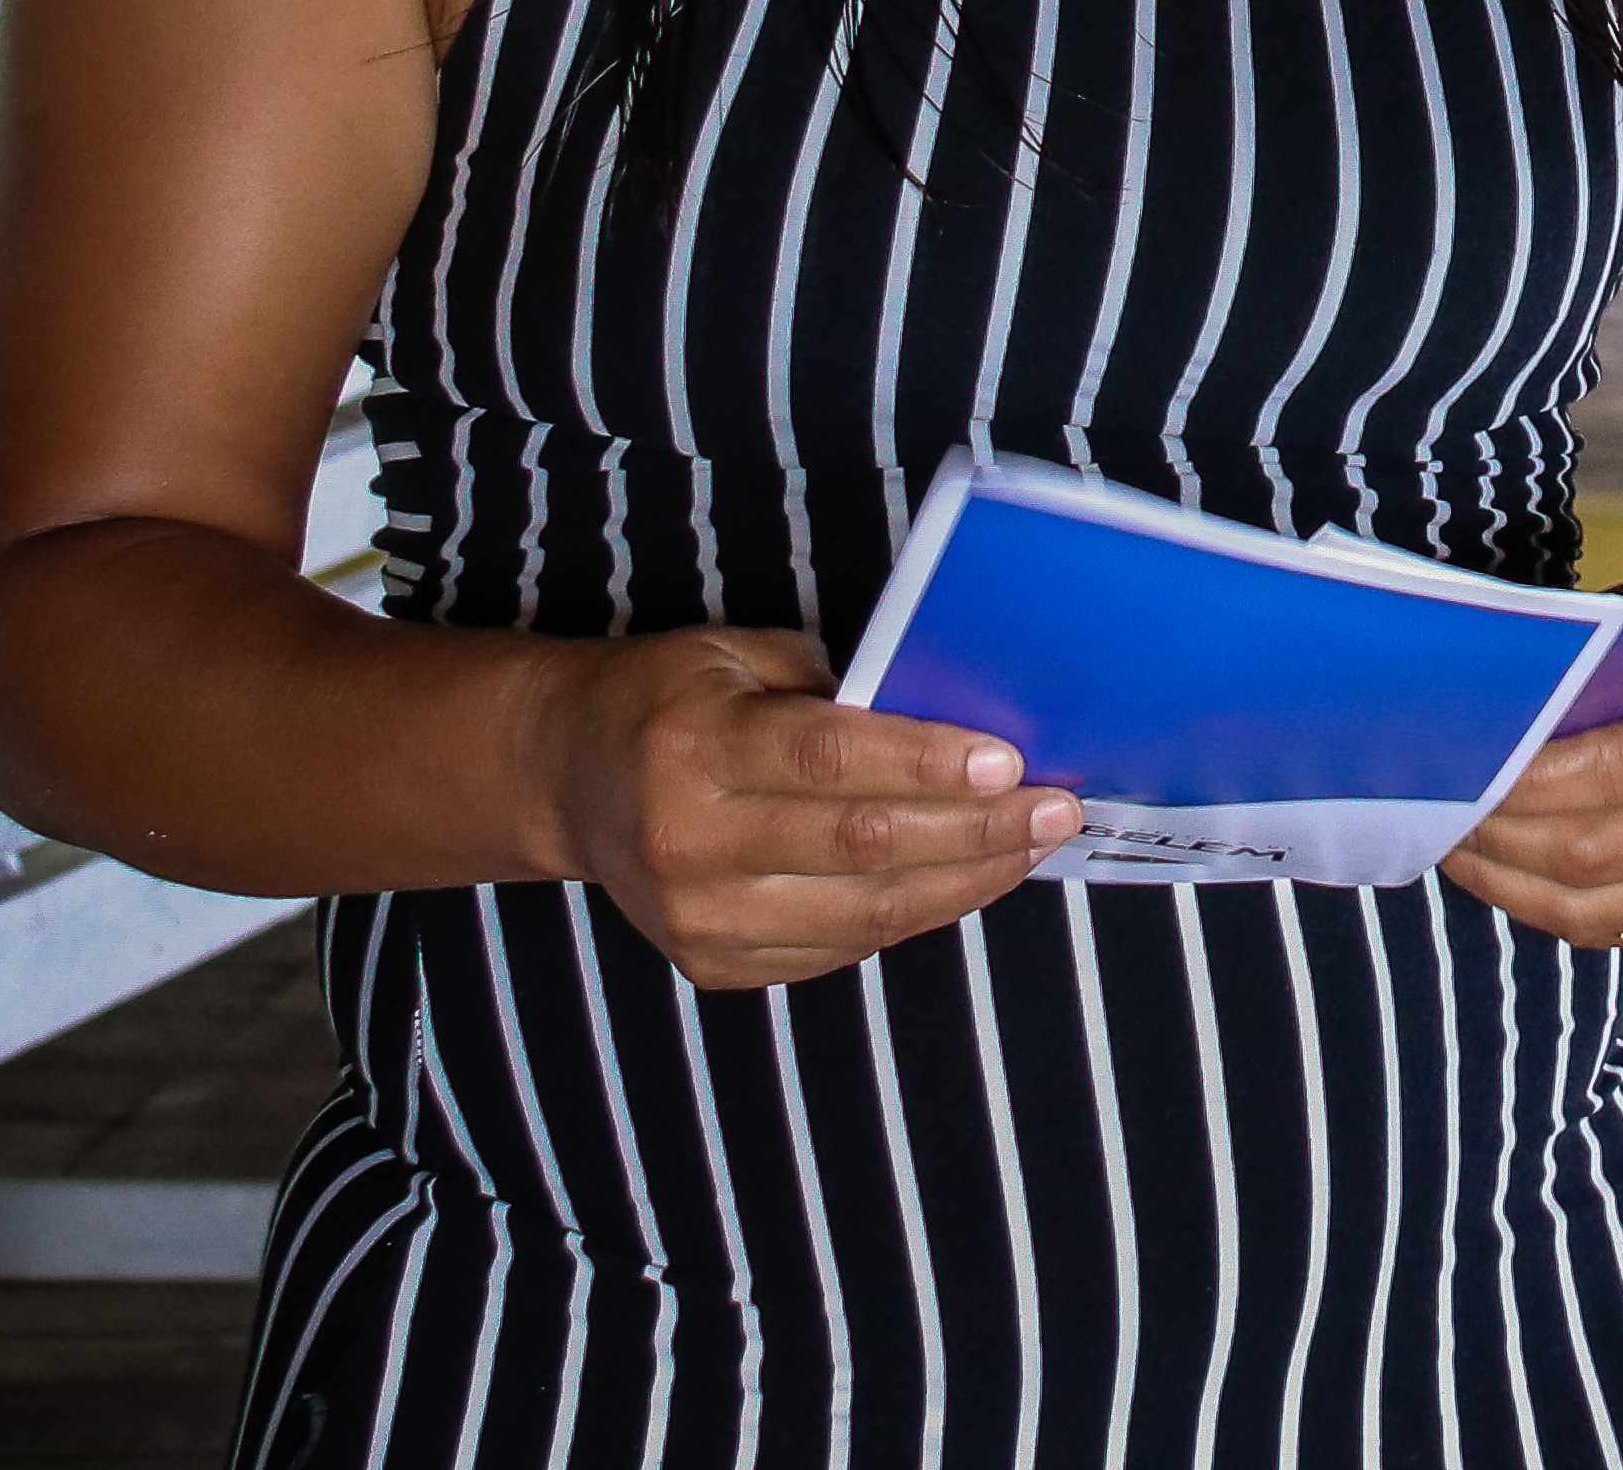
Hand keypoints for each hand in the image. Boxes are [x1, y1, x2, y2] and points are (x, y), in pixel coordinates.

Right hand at [526, 626, 1076, 988]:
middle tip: (1056, 808)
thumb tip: (960, 713)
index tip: (1011, 761)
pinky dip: (916, 914)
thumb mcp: (738, 657)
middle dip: (977, 829)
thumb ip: (836, 688)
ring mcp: (699, 918)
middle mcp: (689, 842)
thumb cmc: (670, 699)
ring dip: (966, 881)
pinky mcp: (715, 965)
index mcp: (692, 747)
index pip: (831, 759)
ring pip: (865, 914)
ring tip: (1032, 846)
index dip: (928, 764)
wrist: (567, 779)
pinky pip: (841, 948)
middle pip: (863, 845)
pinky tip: (966, 879)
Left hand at [1445, 610, 1622, 952]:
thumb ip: (1578, 671)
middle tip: (1441, 817)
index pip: (1606, 772)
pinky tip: (1507, 875)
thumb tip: (1475, 724)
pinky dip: (1548, 908)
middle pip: (1593, 853)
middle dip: (1500, 841)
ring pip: (1595, 908)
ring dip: (1511, 887)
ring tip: (1460, 853)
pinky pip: (1614, 927)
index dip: (1521, 787)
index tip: (1455, 777)